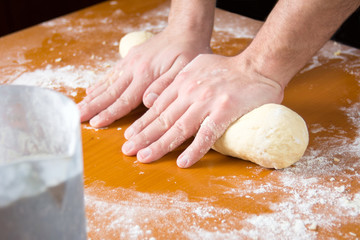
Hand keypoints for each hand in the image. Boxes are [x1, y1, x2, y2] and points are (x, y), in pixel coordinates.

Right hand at [78, 27, 211, 126]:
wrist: (184, 31)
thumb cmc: (188, 52)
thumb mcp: (184, 70)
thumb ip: (165, 86)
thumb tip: (147, 102)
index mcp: (146, 75)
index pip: (125, 99)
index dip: (109, 113)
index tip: (95, 123)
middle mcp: (134, 69)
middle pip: (110, 92)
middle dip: (93, 106)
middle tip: (76, 117)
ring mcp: (130, 63)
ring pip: (107, 83)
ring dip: (92, 96)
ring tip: (79, 106)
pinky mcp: (130, 58)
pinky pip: (111, 73)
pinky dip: (100, 83)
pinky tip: (91, 90)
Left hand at [121, 53, 284, 167]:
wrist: (258, 66)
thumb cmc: (228, 68)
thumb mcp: (195, 65)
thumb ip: (175, 80)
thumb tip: (153, 96)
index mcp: (183, 82)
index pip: (158, 107)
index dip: (142, 122)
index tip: (129, 135)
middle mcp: (191, 92)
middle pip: (163, 119)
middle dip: (143, 136)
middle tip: (127, 151)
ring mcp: (207, 102)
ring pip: (179, 128)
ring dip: (160, 145)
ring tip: (144, 157)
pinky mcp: (225, 111)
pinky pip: (207, 134)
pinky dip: (195, 149)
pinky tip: (183, 162)